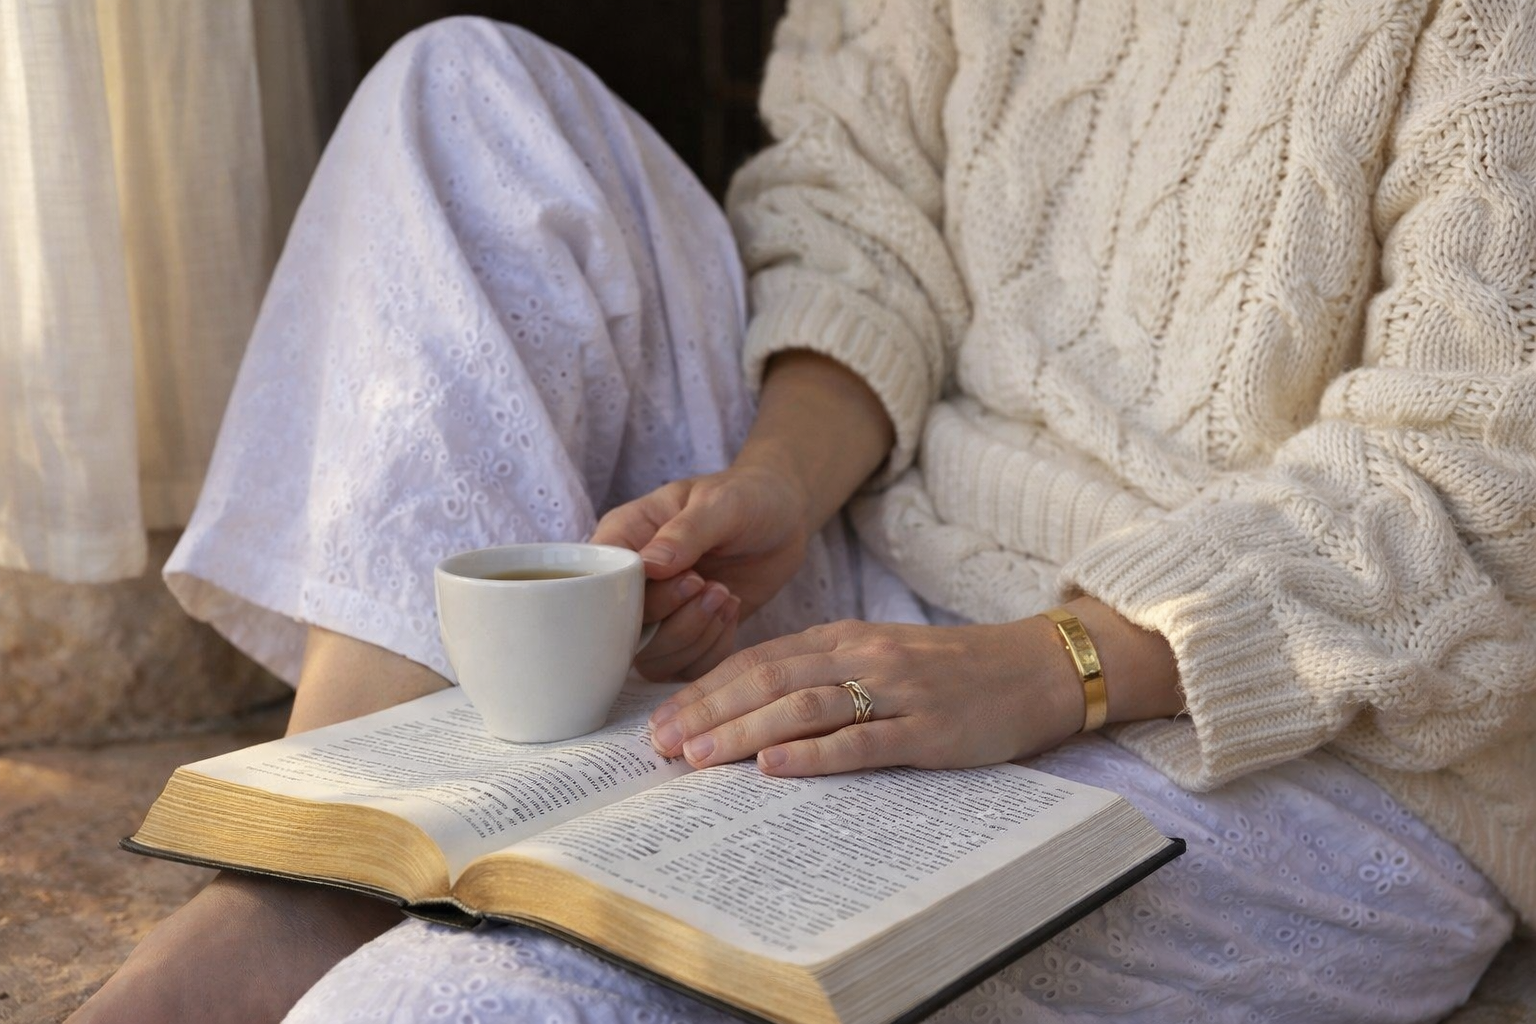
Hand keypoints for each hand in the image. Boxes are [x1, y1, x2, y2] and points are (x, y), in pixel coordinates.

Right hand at [591, 462, 814, 679]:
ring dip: (694, 636)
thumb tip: (649, 566)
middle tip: (711, 585)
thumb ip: (684, 532)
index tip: (688, 576)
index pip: (597, 585)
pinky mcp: (689, 634)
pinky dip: (713, 650)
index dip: (635, 597)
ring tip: (724, 596)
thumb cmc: (746, 497)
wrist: (785, 516)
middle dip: (674, 618)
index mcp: (624, 538)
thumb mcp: (719, 504)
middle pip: (623, 631)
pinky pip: (687, 668)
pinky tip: (732, 610)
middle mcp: (633, 582)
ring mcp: (660, 613)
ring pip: (653, 659)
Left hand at [645, 617, 1086, 774]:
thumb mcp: (879, 656)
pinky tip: (771, 769)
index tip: (661, 721)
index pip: (758, 660)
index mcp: (845, 638)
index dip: (704, 690)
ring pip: (802, 707)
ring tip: (696, 758)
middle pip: (767, 681)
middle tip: (659, 745)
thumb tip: (752, 708)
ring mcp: (894, 692)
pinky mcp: (926, 730)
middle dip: (707, 713)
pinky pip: (860, 740)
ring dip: (742, 732)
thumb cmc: (950, 671)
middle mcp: (861, 656)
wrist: (1034, 670)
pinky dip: (812, 755)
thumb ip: (822, 672)